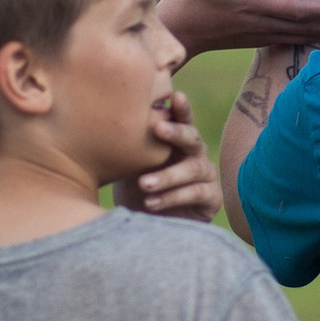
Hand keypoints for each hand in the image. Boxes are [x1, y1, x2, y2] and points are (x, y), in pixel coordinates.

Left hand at [117, 93, 221, 221]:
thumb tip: (108, 120)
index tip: (175, 96)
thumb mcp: (130, 165)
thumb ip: (129, 144)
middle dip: (176, 132)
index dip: (181, 108)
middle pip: (192, 137)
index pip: (181, 119)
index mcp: (177, 140)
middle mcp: (195, 153)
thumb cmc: (136, 189)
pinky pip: (195, 193)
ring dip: (167, 175)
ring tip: (143, 183)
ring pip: (193, 168)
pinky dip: (172, 197)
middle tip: (158, 129)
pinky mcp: (211, 197)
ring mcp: (206, 175)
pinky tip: (151, 202)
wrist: (149, 224)